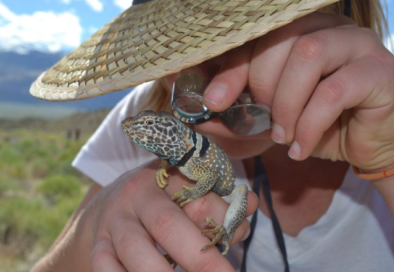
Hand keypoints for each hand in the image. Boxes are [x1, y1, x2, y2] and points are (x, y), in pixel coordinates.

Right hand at [73, 160, 256, 271]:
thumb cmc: (159, 199)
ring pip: (136, 251)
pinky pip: (106, 268)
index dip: (222, 217)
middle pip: (168, 225)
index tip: (239, 233)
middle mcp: (135, 195)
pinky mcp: (97, 247)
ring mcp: (113, 222)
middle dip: (200, 258)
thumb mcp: (186, 189)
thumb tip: (250, 203)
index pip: (198, 195)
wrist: (108, 203)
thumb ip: (219, 199)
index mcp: (165, 175)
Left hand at [202, 12, 393, 171]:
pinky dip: (309, 125)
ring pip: (308, 55)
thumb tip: (200, 119)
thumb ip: (239, 115)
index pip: (258, 38)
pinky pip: (334, 91)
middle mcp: (329, 29)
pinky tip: (301, 148)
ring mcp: (358, 44)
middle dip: (262, 87)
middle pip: (282, 40)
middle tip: (264, 122)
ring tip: (283, 136)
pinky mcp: (378, 72)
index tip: (213, 101)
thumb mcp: (272, 119)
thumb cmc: (319, 124)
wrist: (369, 144)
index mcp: (300, 32)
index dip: (232, 69)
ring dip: (286, 104)